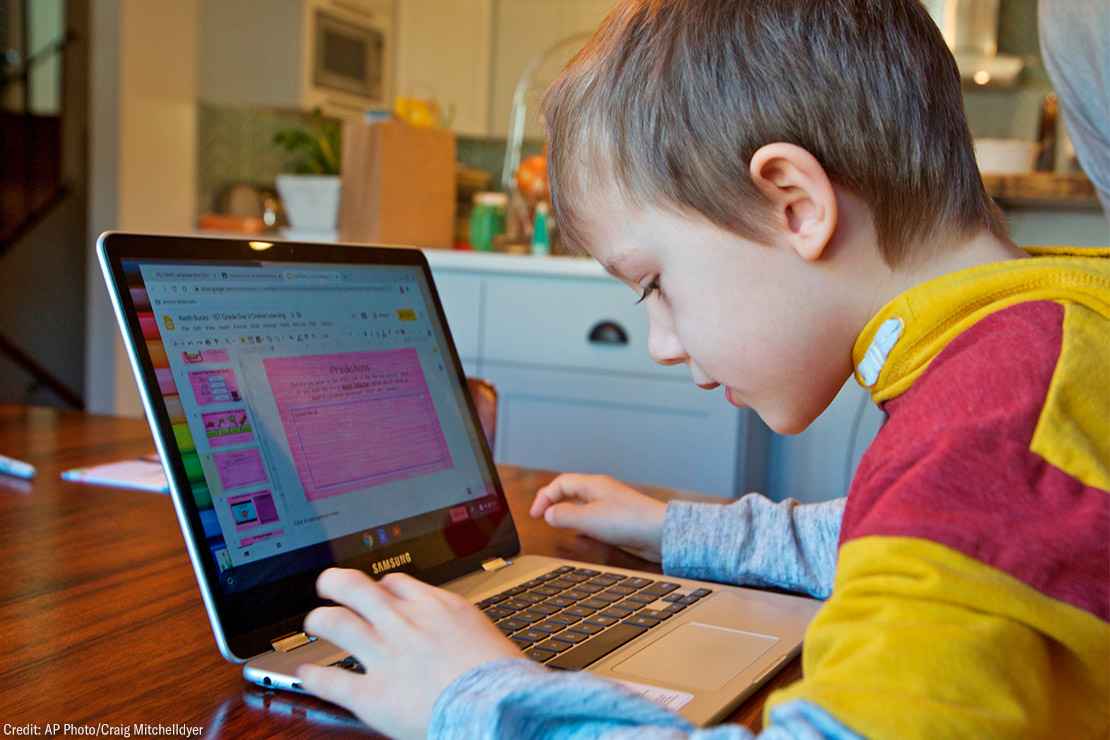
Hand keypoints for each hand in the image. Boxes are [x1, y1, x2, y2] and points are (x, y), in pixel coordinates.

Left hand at [297, 568, 521, 738]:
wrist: (499, 707)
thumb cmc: (501, 678)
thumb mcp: (482, 633)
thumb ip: (455, 626)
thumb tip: (449, 631)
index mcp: (436, 607)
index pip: (396, 582)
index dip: (382, 586)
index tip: (379, 593)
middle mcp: (404, 623)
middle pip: (356, 587)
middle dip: (336, 582)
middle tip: (329, 585)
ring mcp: (384, 656)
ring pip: (336, 622)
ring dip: (319, 620)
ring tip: (314, 622)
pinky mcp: (372, 694)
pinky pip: (330, 680)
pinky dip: (313, 677)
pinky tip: (305, 674)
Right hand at [530, 474, 666, 562]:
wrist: (660, 533)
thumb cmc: (629, 521)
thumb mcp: (588, 518)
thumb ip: (564, 516)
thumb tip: (548, 515)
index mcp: (593, 485)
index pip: (560, 483)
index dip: (544, 497)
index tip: (535, 514)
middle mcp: (601, 492)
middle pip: (570, 491)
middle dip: (554, 502)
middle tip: (542, 516)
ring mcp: (610, 505)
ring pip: (581, 505)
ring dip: (568, 513)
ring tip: (558, 524)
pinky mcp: (618, 520)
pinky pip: (593, 518)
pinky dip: (582, 523)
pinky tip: (582, 535)